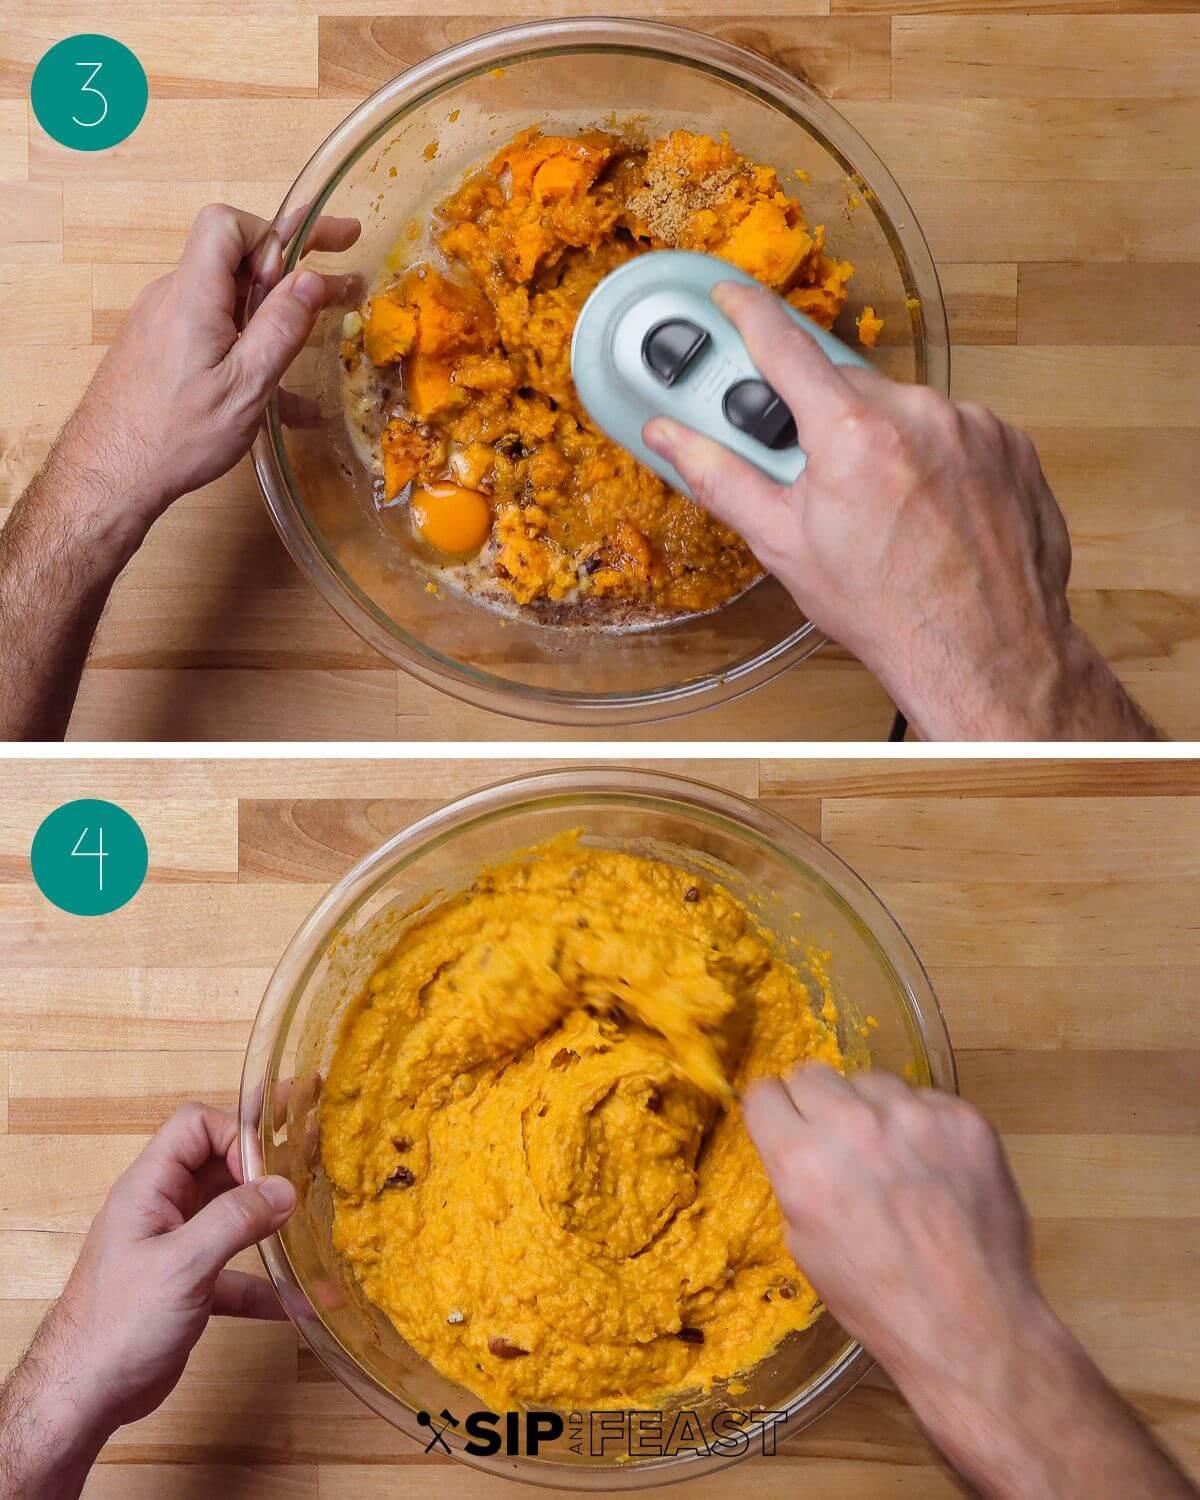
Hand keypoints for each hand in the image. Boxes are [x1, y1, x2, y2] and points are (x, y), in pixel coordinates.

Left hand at [36, 1104, 295, 1437]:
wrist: (84, 1398)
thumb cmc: (119, 1322)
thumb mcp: (182, 1264)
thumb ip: (235, 1220)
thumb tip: (285, 1188)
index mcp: (150, 1188)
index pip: (196, 1127)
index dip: (236, 1136)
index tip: (270, 1171)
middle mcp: (163, 1208)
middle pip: (219, 1164)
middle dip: (264, 1165)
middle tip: (312, 1161)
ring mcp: (176, 1248)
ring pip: (231, 1216)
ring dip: (270, 1220)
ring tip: (315, 1216)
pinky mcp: (189, 1287)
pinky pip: (235, 1272)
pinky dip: (265, 1282)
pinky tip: (300, 1300)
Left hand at [59, 202, 358, 526]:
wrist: (108, 474)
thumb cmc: (176, 436)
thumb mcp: (245, 387)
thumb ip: (280, 329)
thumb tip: (311, 279)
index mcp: (193, 295)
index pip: (227, 224)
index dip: (270, 236)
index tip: (296, 276)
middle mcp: (173, 297)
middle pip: (233, 256)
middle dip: (292, 259)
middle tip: (344, 244)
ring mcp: (163, 322)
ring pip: (228, 300)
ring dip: (274, 314)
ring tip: (323, 338)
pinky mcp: (160, 348)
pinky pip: (213, 332)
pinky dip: (248, 348)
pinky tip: (285, 402)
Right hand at [644, 282, 1152, 739]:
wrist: (983, 651)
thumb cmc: (886, 609)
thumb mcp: (783, 545)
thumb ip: (721, 478)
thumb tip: (668, 437)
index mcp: (852, 432)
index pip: (784, 345)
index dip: (747, 313)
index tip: (729, 297)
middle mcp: (918, 412)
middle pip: (846, 387)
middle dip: (821, 419)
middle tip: (814, 474)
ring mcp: (973, 425)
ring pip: (903, 410)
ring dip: (882, 443)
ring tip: (884, 510)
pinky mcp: (1011, 443)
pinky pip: (955, 430)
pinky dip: (933, 458)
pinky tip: (928, 510)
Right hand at [745, 1064, 1199, 1498]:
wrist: (970, 1324)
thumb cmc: (877, 1299)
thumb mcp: (805, 1244)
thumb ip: (796, 1178)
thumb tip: (800, 1141)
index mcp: (802, 1159)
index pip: (765, 1093)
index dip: (773, 1113)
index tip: (784, 1124)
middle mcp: (853, 1124)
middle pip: (813, 1074)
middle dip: (817, 1105)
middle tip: (837, 1143)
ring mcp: (913, 1115)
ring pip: (871, 1081)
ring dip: (871, 1110)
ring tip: (893, 1159)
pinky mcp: (962, 1118)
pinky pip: (925, 1099)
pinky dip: (923, 1126)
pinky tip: (935, 1169)